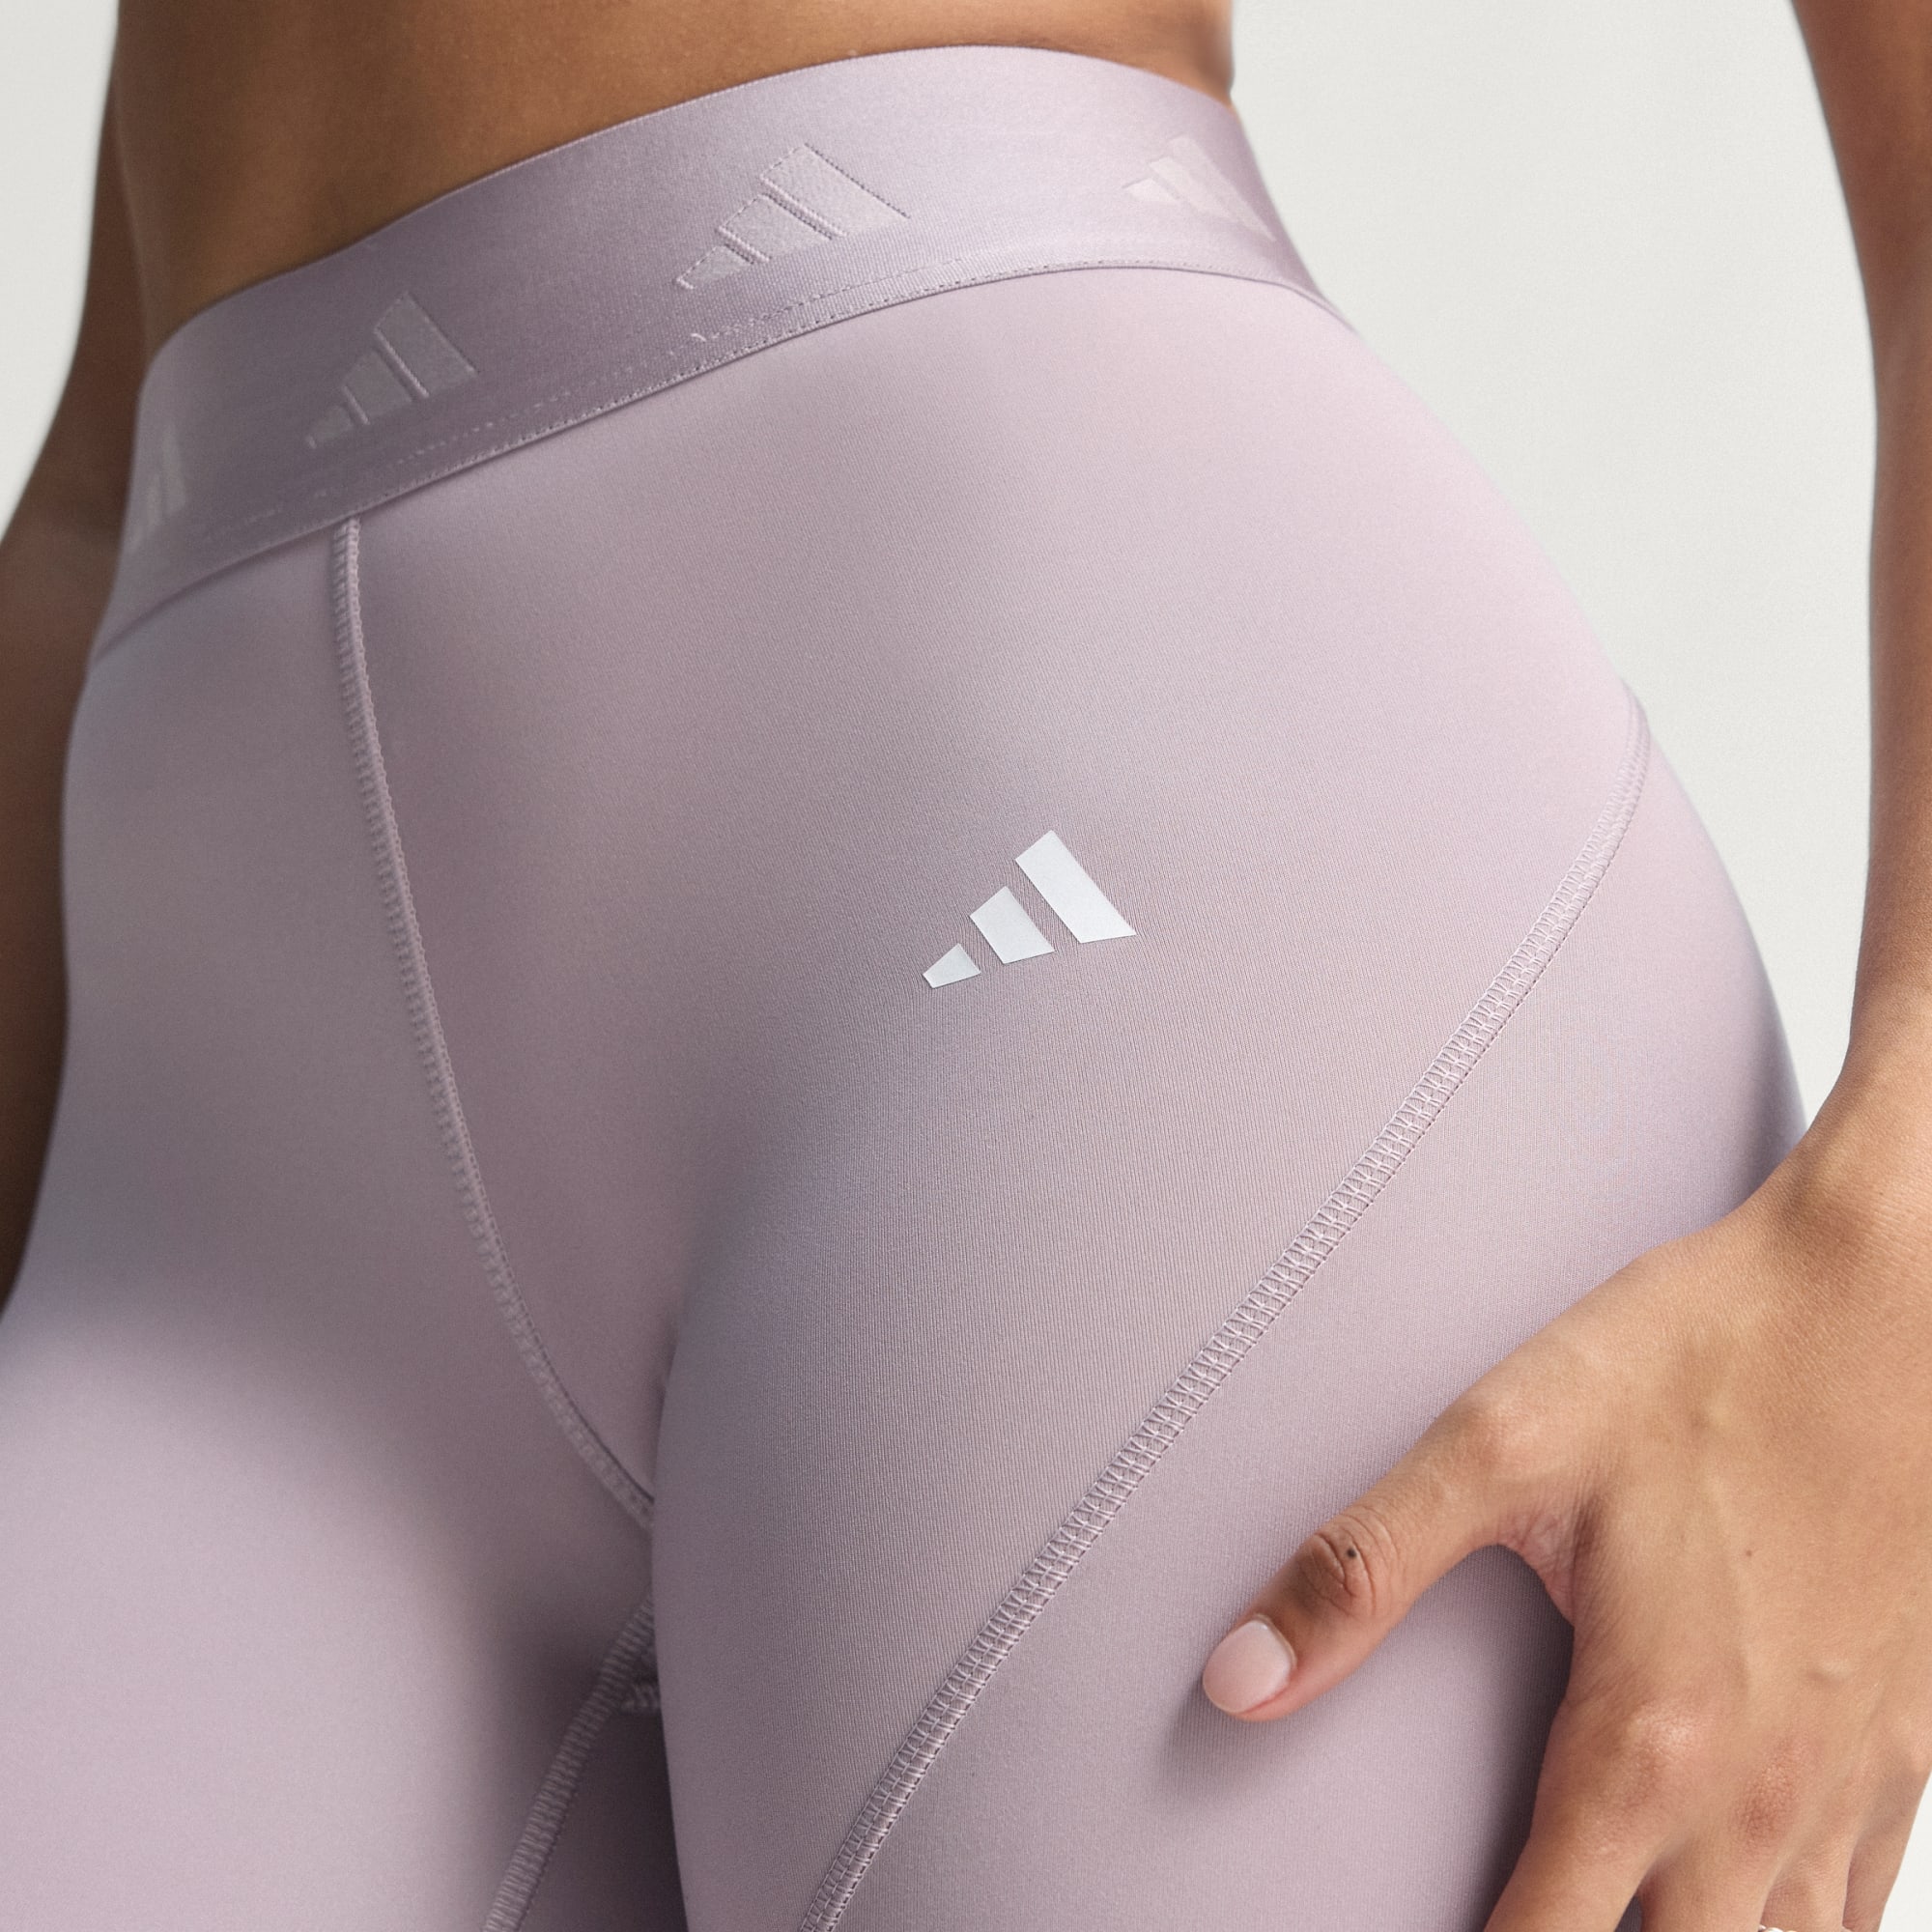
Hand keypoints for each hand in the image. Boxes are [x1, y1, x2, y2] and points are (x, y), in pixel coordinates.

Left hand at [1199, 1093, 1931, 1930]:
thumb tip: (1239, 1677)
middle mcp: (1761, 1799)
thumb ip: (1362, 1569)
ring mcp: (1850, 1786)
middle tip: (1499, 1925)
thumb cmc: (1703, 1362)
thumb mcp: (1504, 1445)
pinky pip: (1855, 1916)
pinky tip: (1731, 1906)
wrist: (1891, 1302)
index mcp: (1648, 1740)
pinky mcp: (1910, 1751)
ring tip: (1596, 1919)